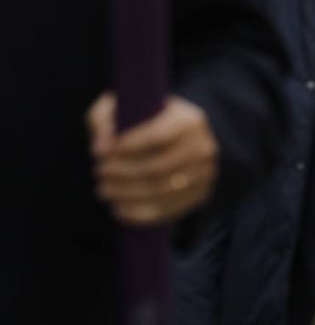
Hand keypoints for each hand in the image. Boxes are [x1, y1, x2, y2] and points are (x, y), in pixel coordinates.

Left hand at [88, 93, 218, 225]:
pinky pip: (168, 211)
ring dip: (127, 194)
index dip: (127, 146)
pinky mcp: (201, 194)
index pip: (158, 136)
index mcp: (189, 120)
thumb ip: (105, 122)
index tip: (100, 153)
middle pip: (158, 167)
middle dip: (122, 173)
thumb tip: (101, 149)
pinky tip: (118, 209)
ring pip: (162, 191)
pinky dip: (139, 214)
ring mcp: (205, 174)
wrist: (178, 137)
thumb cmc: (144, 121)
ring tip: (103, 190)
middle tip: (98, 173)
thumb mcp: (122, 109)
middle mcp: (203, 147)